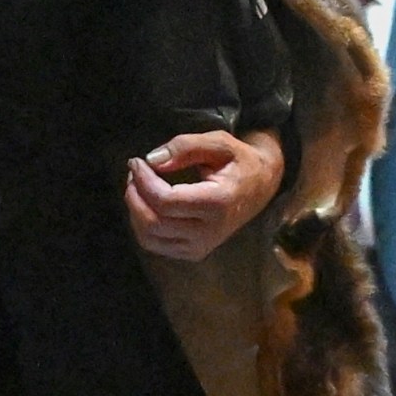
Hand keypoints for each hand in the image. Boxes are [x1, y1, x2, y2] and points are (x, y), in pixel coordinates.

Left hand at [125, 130, 283, 261]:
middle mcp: (209, 231)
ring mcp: (201, 246)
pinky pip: (156, 245)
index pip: (166, 201)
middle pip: (153, 222)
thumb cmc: (239, 161)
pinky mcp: (194, 253)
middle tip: (134, 173)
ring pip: (150, 238)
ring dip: (135, 211)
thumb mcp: (219, 143)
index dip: (143, 181)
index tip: (137, 162)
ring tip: (138, 187)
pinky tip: (147, 204)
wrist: (261, 186)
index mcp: (218, 203)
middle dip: (134, 195)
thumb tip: (152, 160)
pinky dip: (143, 225)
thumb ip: (185, 147)